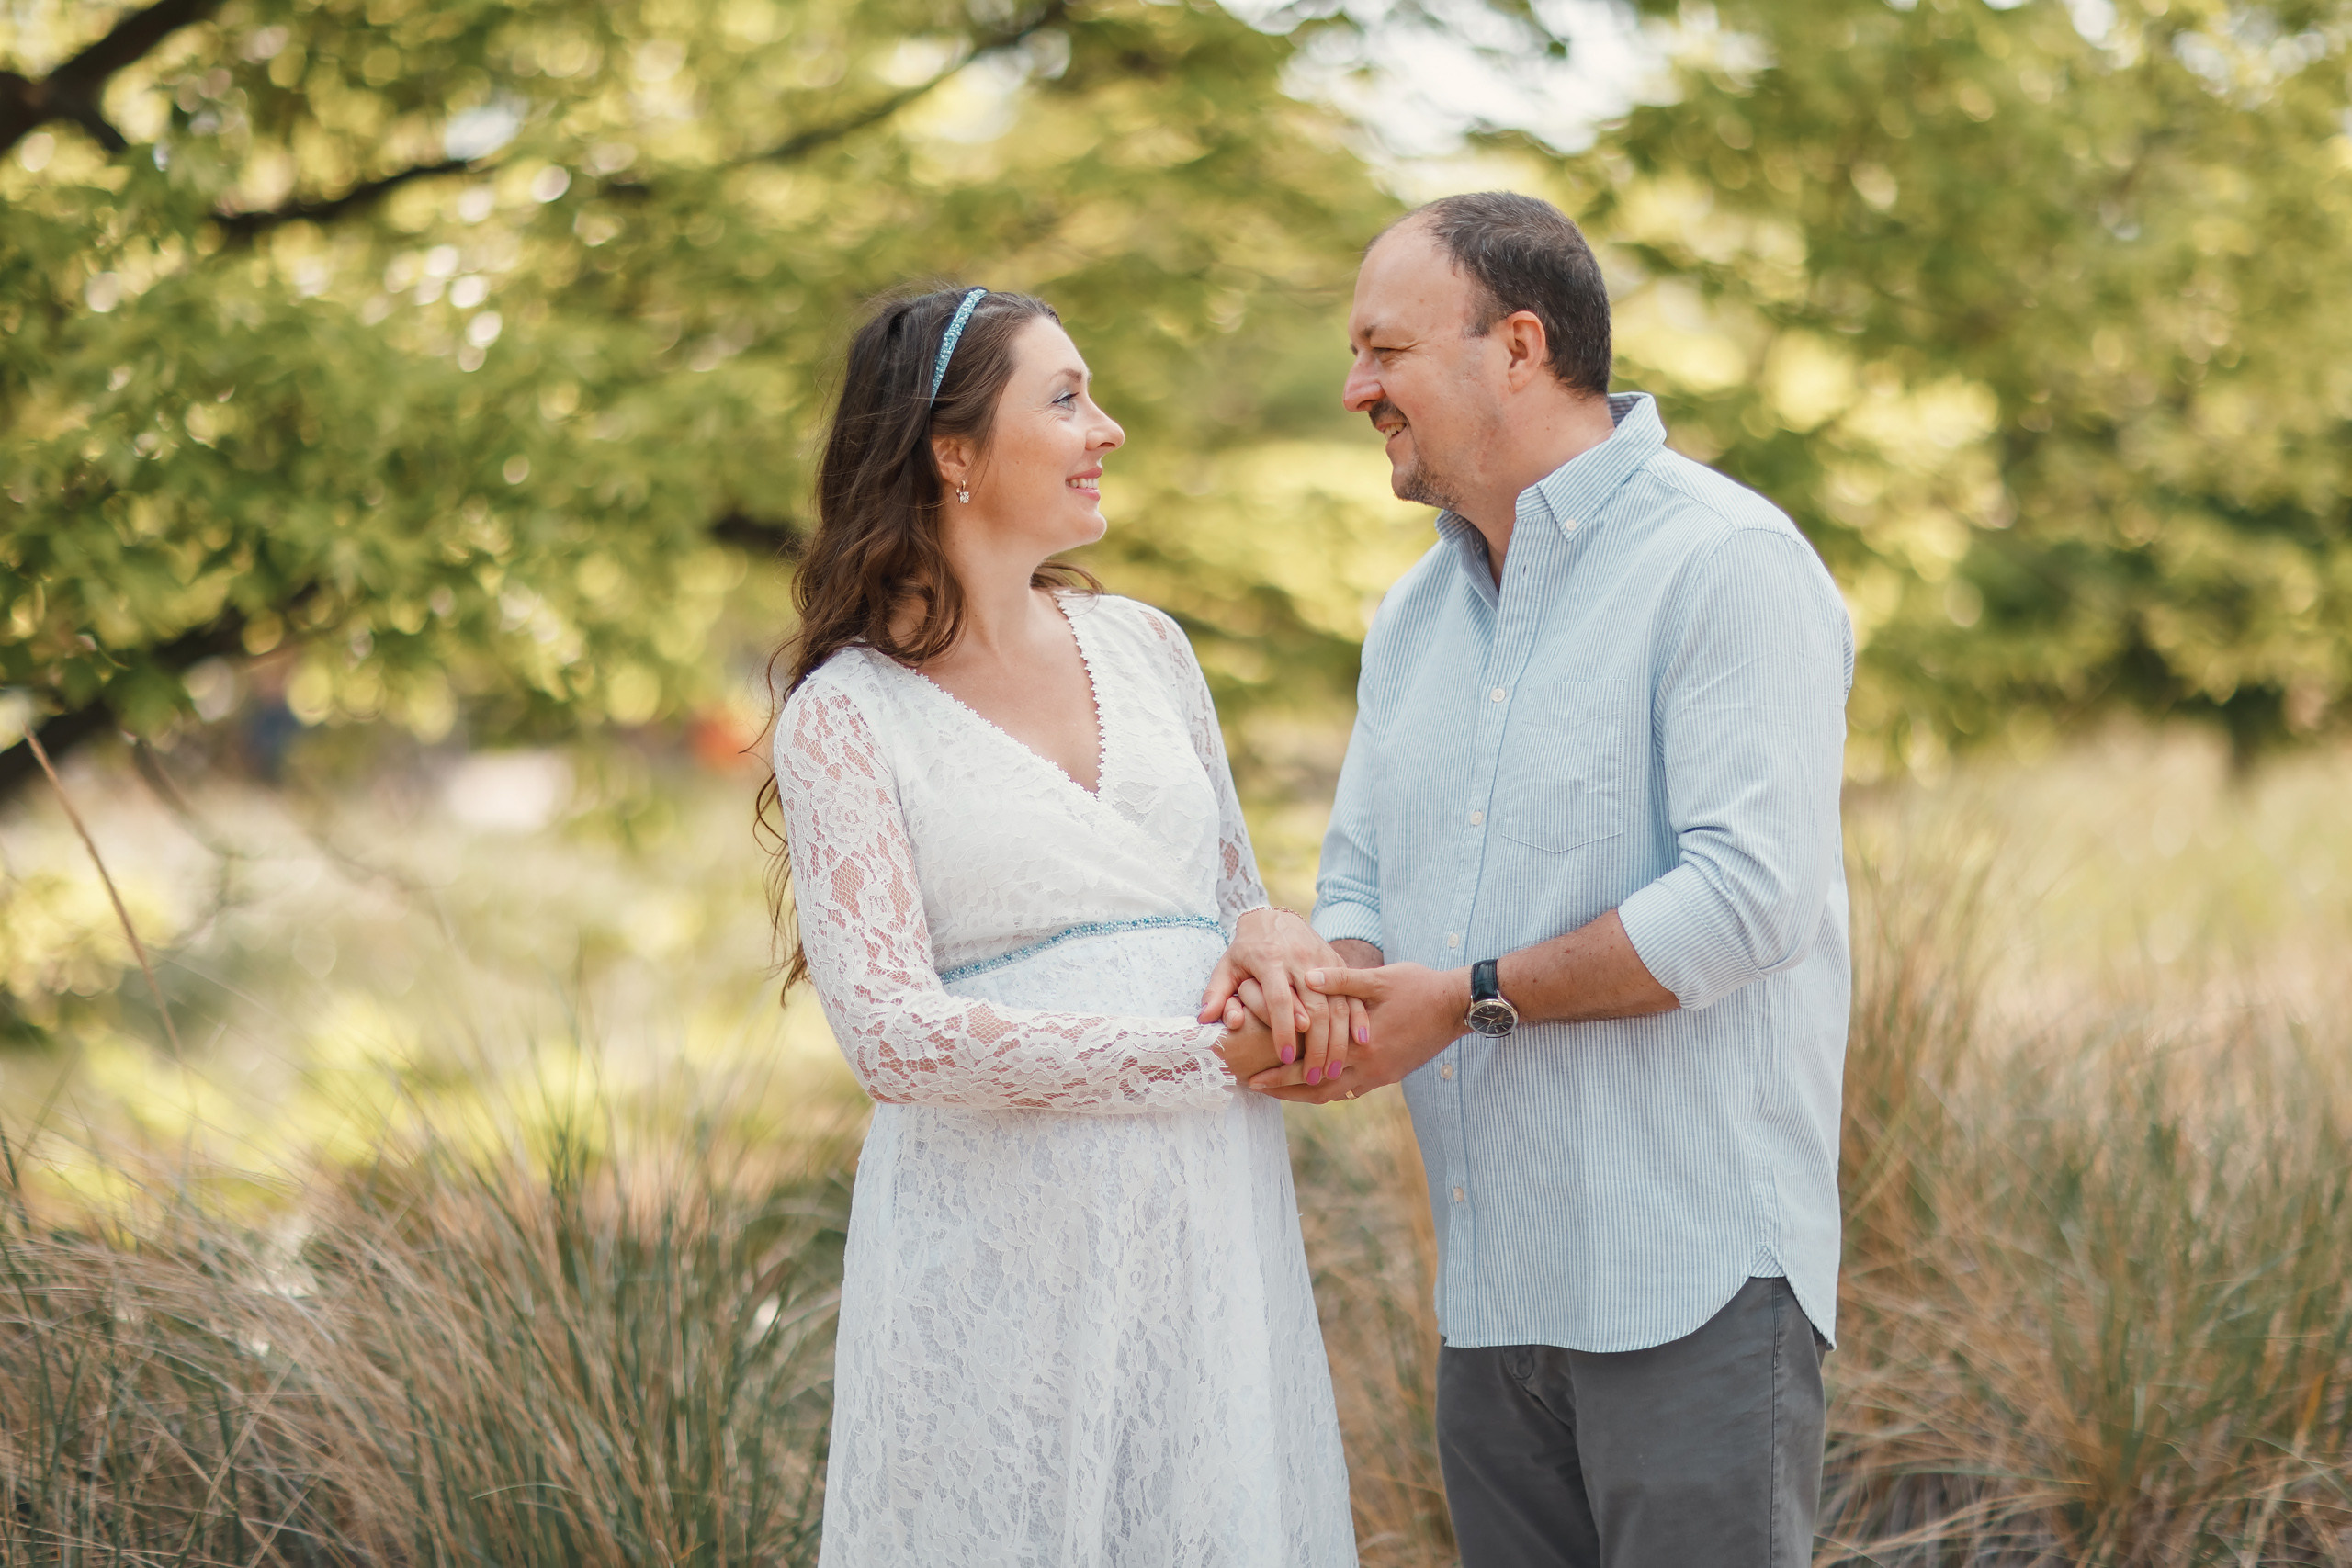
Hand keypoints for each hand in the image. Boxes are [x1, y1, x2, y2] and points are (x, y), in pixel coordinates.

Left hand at [1196, 908, 1368, 1087]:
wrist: (1275, 917)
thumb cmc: (1247, 949)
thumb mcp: (1227, 966)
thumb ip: (1216, 992)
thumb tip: (1204, 1019)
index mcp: (1271, 961)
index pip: (1280, 1000)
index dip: (1282, 1030)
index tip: (1284, 1059)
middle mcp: (1301, 961)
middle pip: (1315, 1007)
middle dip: (1316, 1045)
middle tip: (1314, 1076)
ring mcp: (1324, 962)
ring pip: (1337, 1004)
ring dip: (1338, 1039)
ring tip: (1333, 1071)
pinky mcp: (1339, 964)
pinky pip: (1353, 994)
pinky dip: (1359, 1018)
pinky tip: (1360, 1043)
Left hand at [1245, 961, 1468, 1104]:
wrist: (1458, 1006)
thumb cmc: (1419, 987)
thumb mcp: (1380, 979)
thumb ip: (1342, 979)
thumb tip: (1306, 976)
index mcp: (1363, 1045)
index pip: (1311, 1067)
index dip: (1280, 1073)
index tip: (1253, 1076)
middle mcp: (1371, 1067)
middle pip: (1318, 1090)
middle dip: (1285, 1090)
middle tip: (1257, 1088)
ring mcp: (1382, 1074)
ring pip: (1336, 1094)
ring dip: (1307, 1093)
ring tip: (1280, 1089)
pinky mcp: (1391, 1074)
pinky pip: (1354, 1089)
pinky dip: (1331, 1088)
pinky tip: (1315, 1081)